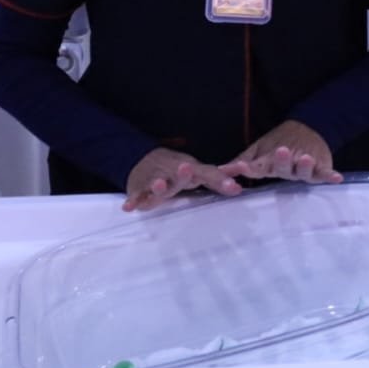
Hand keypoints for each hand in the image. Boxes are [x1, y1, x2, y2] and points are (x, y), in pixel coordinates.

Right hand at [123, 147, 241, 212]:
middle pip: (180, 174)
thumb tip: (239, 188)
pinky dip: (133, 200)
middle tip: (187, 168)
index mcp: (191, 169)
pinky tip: (129, 207)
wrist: (143, 159)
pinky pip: (136, 195)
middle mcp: (174, 172)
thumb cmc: (177, 170)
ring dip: (158, 184)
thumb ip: (216, 181)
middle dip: (184, 173)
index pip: (208, 173)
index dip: (221, 180)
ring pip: (157, 183)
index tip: (235, 188)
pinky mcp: (139, 188)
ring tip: (159, 184)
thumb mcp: (197, 173)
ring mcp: (155, 179)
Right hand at [222, 120, 343, 184]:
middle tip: (282, 151)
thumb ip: (242, 160)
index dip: (248, 169)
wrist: (307, 131)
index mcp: (269, 166)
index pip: (256, 168)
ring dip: (304, 166)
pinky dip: (330, 176)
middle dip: (282, 161)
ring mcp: (303, 171)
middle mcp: (285, 171)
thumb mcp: (259, 149)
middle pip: (282, 169)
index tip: (240, 167)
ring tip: (305, 158)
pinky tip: (337, 177)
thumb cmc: (279, 143)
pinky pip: (325, 175)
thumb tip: (220, 170)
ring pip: (303, 172)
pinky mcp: (320, 170)